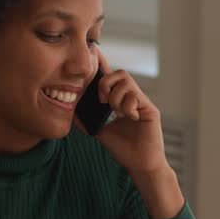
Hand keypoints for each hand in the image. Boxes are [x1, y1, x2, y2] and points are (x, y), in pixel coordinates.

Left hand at [79, 48, 168, 175]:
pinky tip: (130, 118)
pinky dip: (127, 106)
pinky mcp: (150, 109)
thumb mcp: (99, 131)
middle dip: (106, 84)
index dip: (103, 64)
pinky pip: (135, 96)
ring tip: (116, 112)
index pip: (112, 77)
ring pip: (126, 82)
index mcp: (121, 101)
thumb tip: (69, 110)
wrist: (139, 165)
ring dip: (116, 96)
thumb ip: (87, 120)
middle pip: (119, 73)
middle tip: (103, 101)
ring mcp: (142, 102)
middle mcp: (132, 98)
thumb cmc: (123, 149)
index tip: (93, 53)